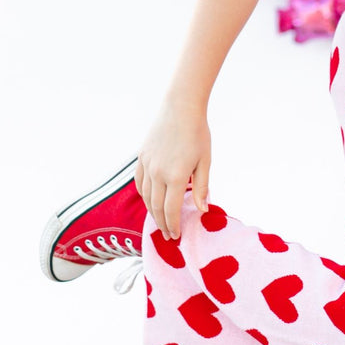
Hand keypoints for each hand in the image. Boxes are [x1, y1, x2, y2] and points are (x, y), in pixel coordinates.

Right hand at [136, 96, 210, 240]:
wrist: (180, 108)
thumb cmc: (198, 134)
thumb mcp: (205, 162)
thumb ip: (202, 188)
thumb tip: (202, 211)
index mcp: (175, 176)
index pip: (171, 210)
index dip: (173, 225)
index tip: (175, 236)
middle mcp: (158, 173)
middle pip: (156, 207)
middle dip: (162, 224)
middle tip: (167, 236)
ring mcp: (147, 165)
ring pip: (146, 197)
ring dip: (152, 212)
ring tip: (159, 222)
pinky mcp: (141, 157)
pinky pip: (139, 182)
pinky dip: (144, 195)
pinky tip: (150, 201)